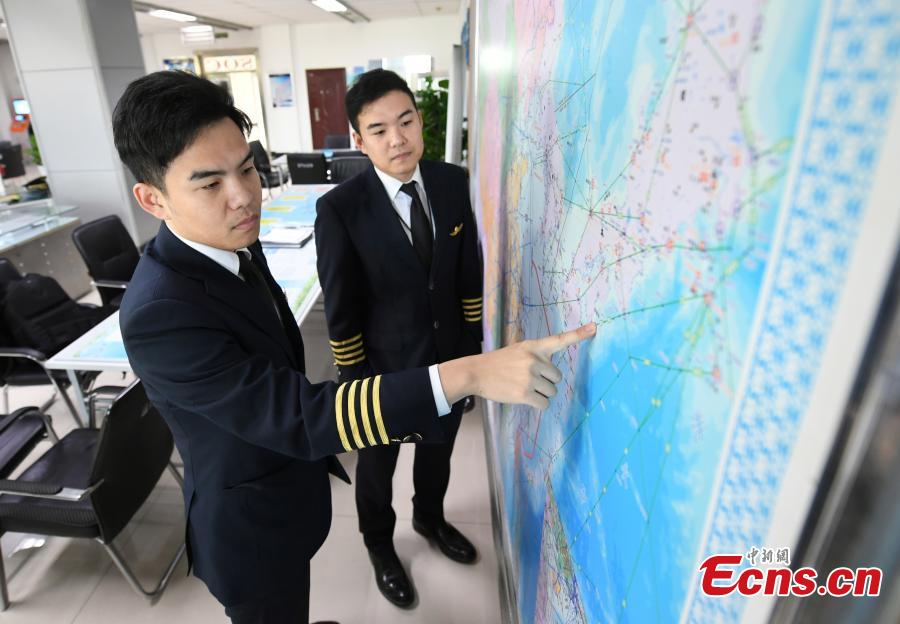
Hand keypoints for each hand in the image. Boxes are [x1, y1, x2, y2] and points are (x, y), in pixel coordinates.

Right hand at [439, 323, 596, 408]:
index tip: (595, 327)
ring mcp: (530, 377)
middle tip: (528, 380)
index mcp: (533, 346)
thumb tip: (553, 374)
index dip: (579, 334)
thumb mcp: (517, 350)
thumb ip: (536, 356)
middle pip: (557, 378)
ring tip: (522, 387)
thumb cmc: (498, 363)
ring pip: (551, 392)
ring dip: (541, 394)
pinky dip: (537, 404)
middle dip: (546, 382)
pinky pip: (544, 404)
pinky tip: (523, 398)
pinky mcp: (525, 394)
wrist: (476, 372)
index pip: (560, 339)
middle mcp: (534, 360)